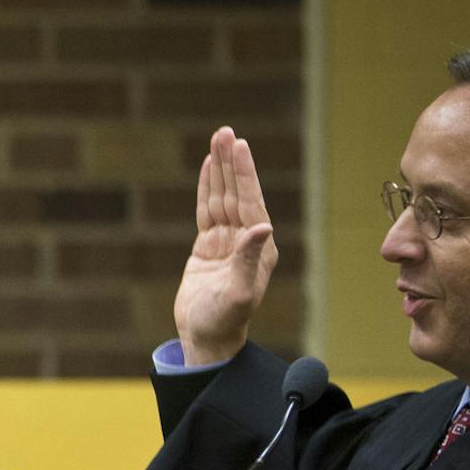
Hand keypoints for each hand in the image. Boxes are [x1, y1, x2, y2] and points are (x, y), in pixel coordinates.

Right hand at [172, 126, 277, 366]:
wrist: (207, 337)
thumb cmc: (225, 319)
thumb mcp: (240, 291)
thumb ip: (249, 258)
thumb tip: (262, 226)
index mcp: (260, 246)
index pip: (250, 201)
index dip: (243, 173)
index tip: (238, 147)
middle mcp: (247, 239)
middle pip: (236, 192)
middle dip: (230, 162)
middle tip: (224, 132)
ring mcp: (227, 241)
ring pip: (221, 197)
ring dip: (219, 170)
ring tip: (217, 140)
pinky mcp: (208, 247)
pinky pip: (208, 211)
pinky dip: (207, 188)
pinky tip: (208, 169)